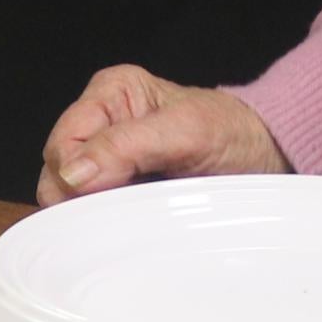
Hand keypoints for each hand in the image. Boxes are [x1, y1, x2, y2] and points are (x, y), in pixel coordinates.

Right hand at [37, 66, 291, 203]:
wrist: (264, 159)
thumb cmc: (232, 134)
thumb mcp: (186, 131)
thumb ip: (127, 145)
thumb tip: (72, 172)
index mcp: (110, 94)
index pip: (61, 144)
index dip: (74, 176)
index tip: (106, 195)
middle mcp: (101, 125)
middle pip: (58, 174)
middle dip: (81, 198)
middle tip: (124, 209)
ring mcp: (107, 162)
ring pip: (71, 199)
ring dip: (95, 216)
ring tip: (134, 214)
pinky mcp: (118, 192)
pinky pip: (93, 216)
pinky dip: (105, 227)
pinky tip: (130, 225)